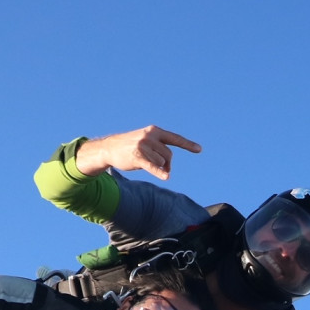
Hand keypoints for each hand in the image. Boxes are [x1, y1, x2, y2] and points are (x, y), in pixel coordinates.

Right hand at [74, 125, 201, 180]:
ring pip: (162, 162)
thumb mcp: (146, 142)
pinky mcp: (137, 156)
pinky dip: (160, 173)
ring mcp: (143, 146)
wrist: (109, 148)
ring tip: (148, 166)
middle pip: (169, 155)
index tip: (199, 149)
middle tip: (161, 169)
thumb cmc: (130, 146)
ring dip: (159, 168)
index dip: (187, 144)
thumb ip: (160, 150)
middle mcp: (150, 136)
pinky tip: (166, 177)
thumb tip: (168, 170)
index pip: (174, 138)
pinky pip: (153, 167)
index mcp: (154, 131)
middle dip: (167, 164)